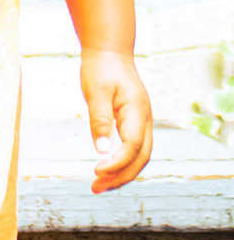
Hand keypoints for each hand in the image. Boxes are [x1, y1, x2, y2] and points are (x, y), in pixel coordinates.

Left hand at [81, 47, 152, 191]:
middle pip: (140, 158)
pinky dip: (122, 163)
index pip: (132, 146)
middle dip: (120, 176)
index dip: (117, 163)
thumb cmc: (101, 68)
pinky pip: (133, 150)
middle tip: (94, 188)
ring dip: (121, 174)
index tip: (96, 172)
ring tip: (98, 186)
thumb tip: (101, 150)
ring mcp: (143, 123)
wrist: (110, 51)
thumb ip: (100, 120)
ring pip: (139, 157)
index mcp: (138, 112)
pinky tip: (106, 171)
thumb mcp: (96, 91)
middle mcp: (145, 121)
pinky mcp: (135, 123)